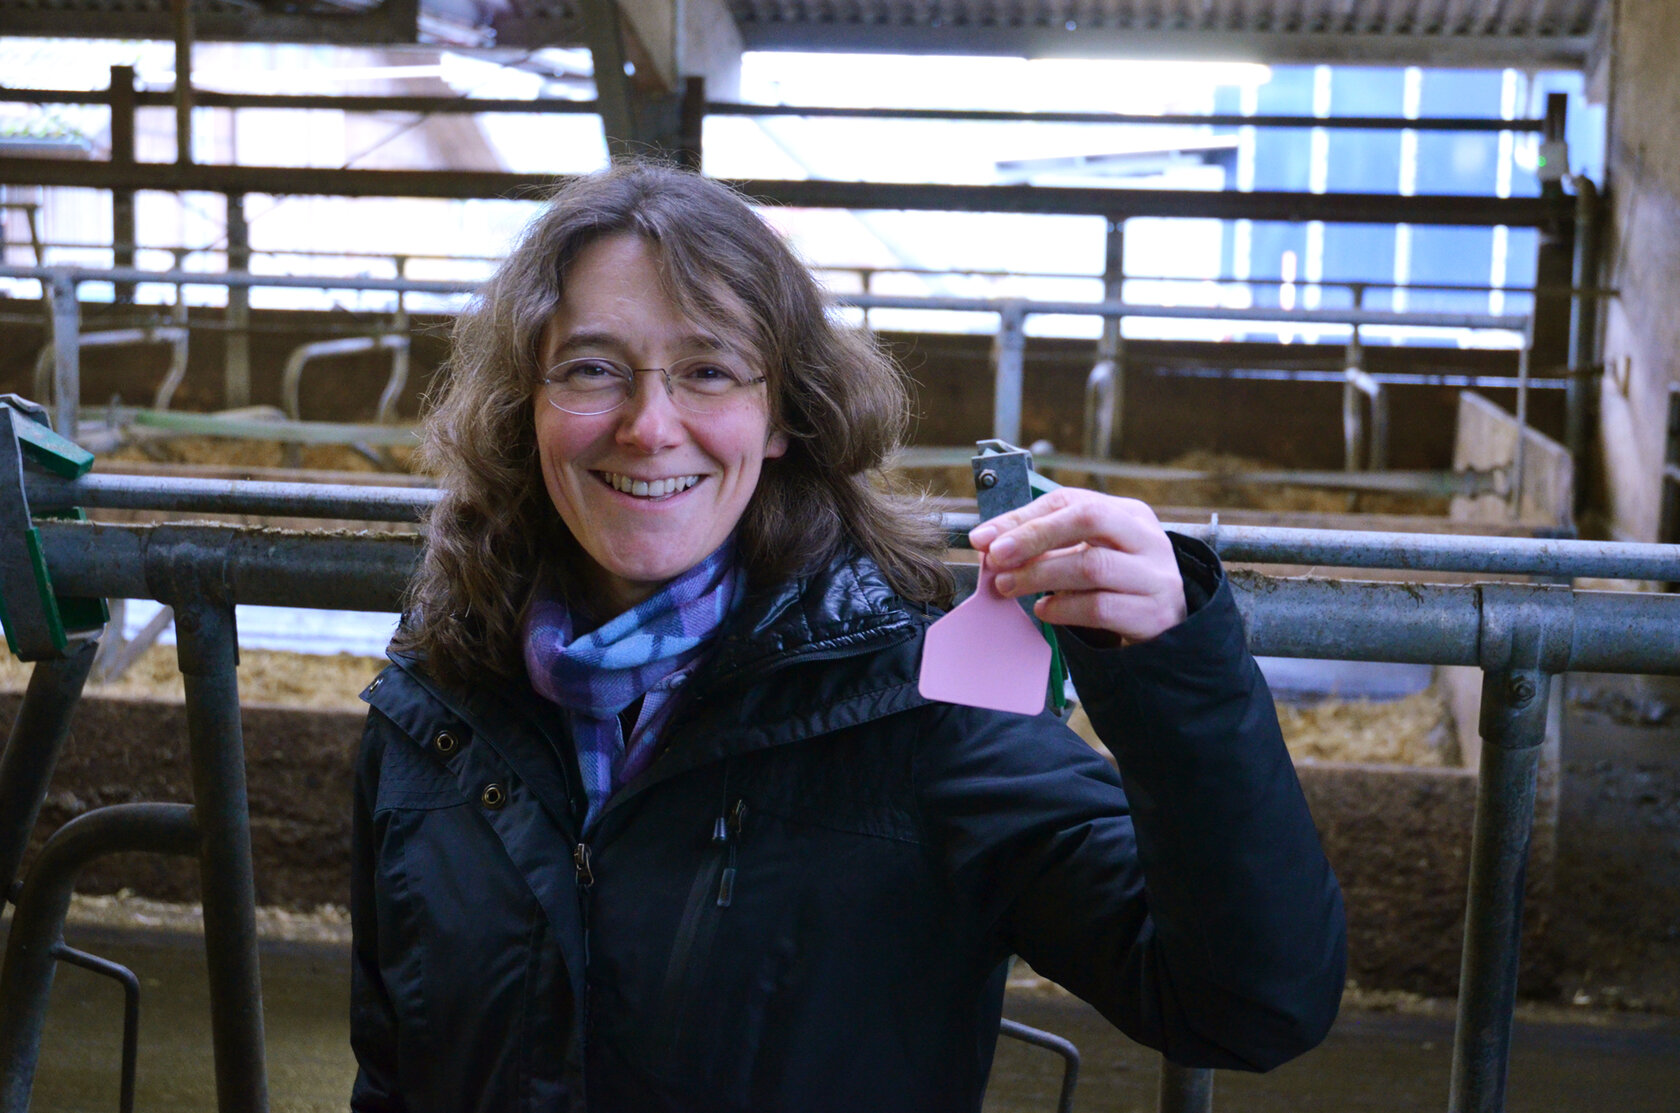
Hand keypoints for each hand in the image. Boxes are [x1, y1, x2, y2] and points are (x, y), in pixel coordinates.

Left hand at [967, 487, 1187, 645]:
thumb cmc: (1117, 587)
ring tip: (1008, 587)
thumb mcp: (1090, 555)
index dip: (1022, 517)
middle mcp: (1147, 538)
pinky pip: (1100, 607)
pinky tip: (1044, 611)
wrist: (1167, 633)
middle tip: (996, 557)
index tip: (983, 537)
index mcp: (1129, 513)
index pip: (1070, 501)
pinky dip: (1063, 608)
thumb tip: (990, 542)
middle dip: (1033, 536)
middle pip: (1087, 519)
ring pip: (1091, 565)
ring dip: (1040, 575)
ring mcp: (1155, 576)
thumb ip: (1048, 545)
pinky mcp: (1153, 613)